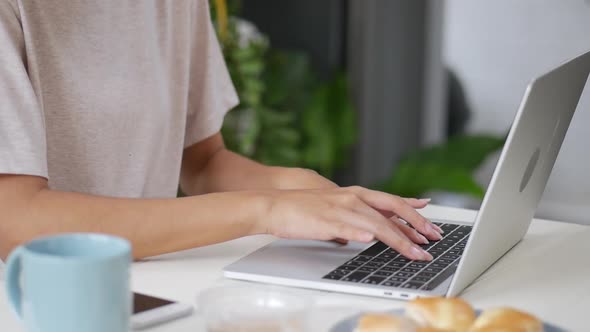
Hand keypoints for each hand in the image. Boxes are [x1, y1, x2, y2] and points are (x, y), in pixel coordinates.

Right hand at [256, 186, 442, 260]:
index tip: (431, 223)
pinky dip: (363, 233)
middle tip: (433, 239)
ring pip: (378, 223)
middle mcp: (353, 198)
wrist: (275, 205)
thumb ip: (352, 220)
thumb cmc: (302, 210)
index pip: (392, 202)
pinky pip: (349, 227)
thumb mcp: (334, 210)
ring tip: (415, 252)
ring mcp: (341, 208)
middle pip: (392, 211)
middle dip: (416, 226)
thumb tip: (363, 234)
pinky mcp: (327, 220)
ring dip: (399, 239)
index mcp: (355, 194)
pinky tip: (374, 239)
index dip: (414, 212)